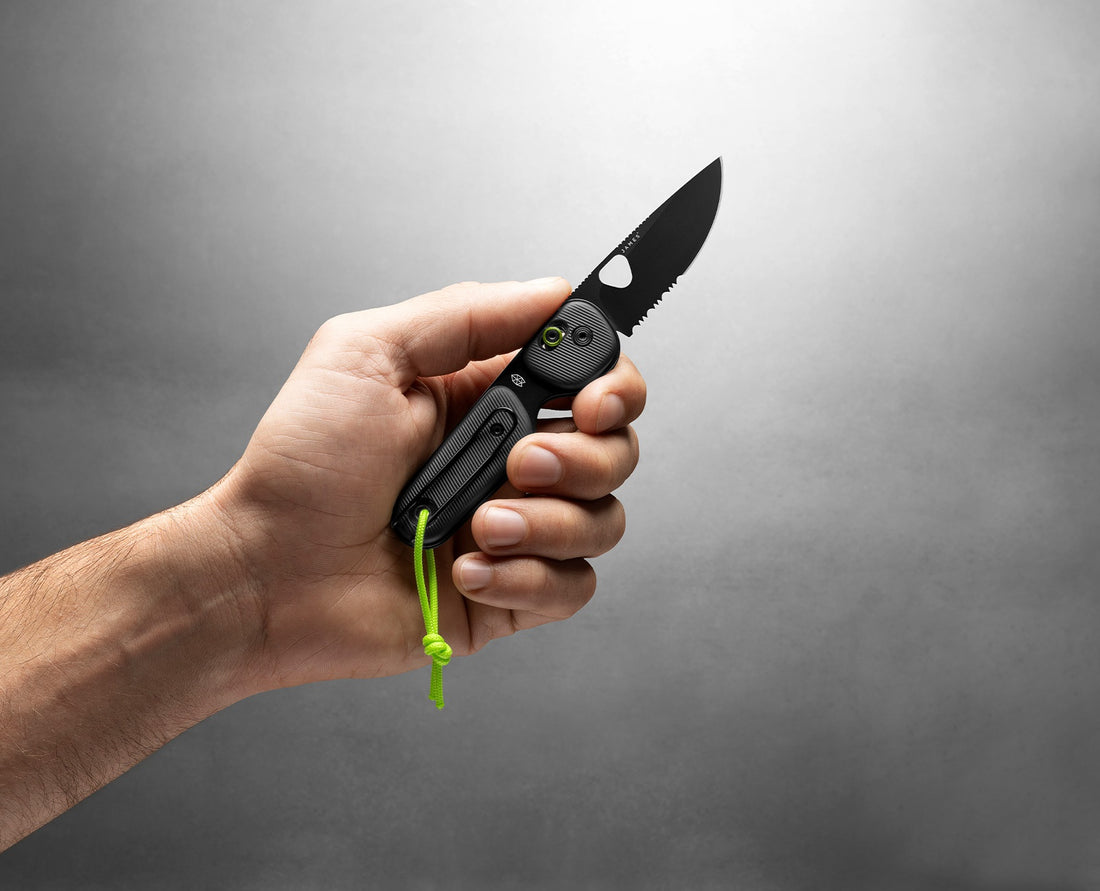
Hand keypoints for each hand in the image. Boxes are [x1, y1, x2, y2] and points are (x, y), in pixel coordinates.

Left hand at [209, 278, 645, 694]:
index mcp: (486, 398)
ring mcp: (516, 529)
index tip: (590, 401)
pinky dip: (527, 579)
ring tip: (475, 528)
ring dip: (546, 523)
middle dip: (582, 459)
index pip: (591, 378)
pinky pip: (572, 587)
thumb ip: (465, 315)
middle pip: (615, 450)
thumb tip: (555, 294)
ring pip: (603, 521)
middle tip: (517, 464)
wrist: (265, 572)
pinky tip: (465, 572)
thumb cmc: (300, 465)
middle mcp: (510, 460)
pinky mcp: (510, 593)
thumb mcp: (366, 354)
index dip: (612, 386)